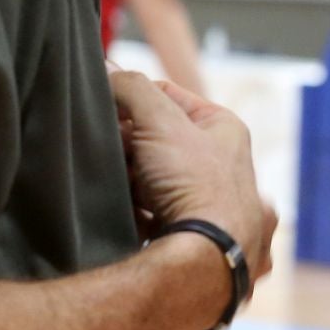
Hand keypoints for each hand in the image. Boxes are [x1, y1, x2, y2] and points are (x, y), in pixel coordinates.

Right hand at [110, 72, 273, 278]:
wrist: (207, 258)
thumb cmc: (196, 185)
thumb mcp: (161, 121)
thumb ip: (132, 88)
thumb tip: (107, 71)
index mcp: (225, 129)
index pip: (168, 97)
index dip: (131, 101)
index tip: (104, 111)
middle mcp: (225, 163)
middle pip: (159, 141)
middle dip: (129, 146)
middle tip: (110, 152)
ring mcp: (212, 202)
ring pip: (153, 178)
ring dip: (129, 180)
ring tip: (117, 185)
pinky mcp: (197, 234)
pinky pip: (153, 213)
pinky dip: (135, 211)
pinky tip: (125, 214)